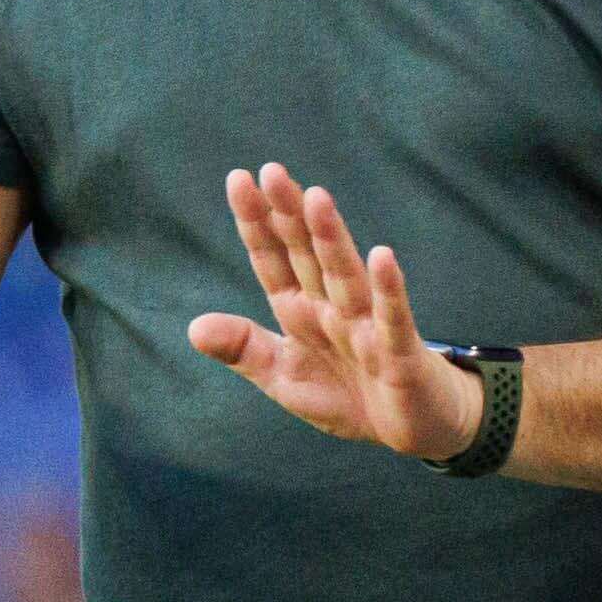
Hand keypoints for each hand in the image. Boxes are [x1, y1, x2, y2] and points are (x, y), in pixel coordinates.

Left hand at [186, 165, 481, 463]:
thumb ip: (244, 349)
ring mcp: (367, 326)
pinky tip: (383, 256)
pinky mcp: (400, 352)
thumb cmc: (348, 396)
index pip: (273, 260)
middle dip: (290, 215)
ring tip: (316, 199)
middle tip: (272, 171)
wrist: (409, 430)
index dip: (257, 223)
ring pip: (345, 275)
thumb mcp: (284, 378)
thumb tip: (193, 327)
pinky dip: (388, 290)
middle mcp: (332, 308)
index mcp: (299, 311)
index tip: (239, 180)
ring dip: (331, 238)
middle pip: (307, 254)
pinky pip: (392, 318)